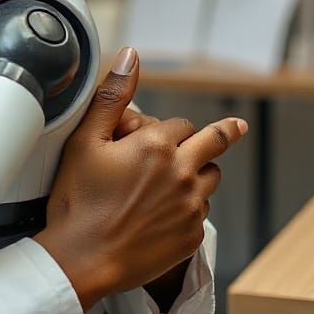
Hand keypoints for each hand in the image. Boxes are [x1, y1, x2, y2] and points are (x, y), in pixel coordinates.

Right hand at [34, 47, 246, 310]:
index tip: (151, 135)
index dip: (165, 127)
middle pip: (215, 144)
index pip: (180, 124)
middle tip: (235, 128)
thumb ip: (111, 95)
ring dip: (201, 172)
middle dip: (222, 134)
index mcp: (155, 146)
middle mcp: (181, 173)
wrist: (82, 257)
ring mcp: (190, 206)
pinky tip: (167, 210)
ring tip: (183, 176)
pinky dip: (191, 205)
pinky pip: (203, 212)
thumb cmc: (78, 201)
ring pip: (212, 179)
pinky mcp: (191, 235)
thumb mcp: (85, 141)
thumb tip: (130, 56)